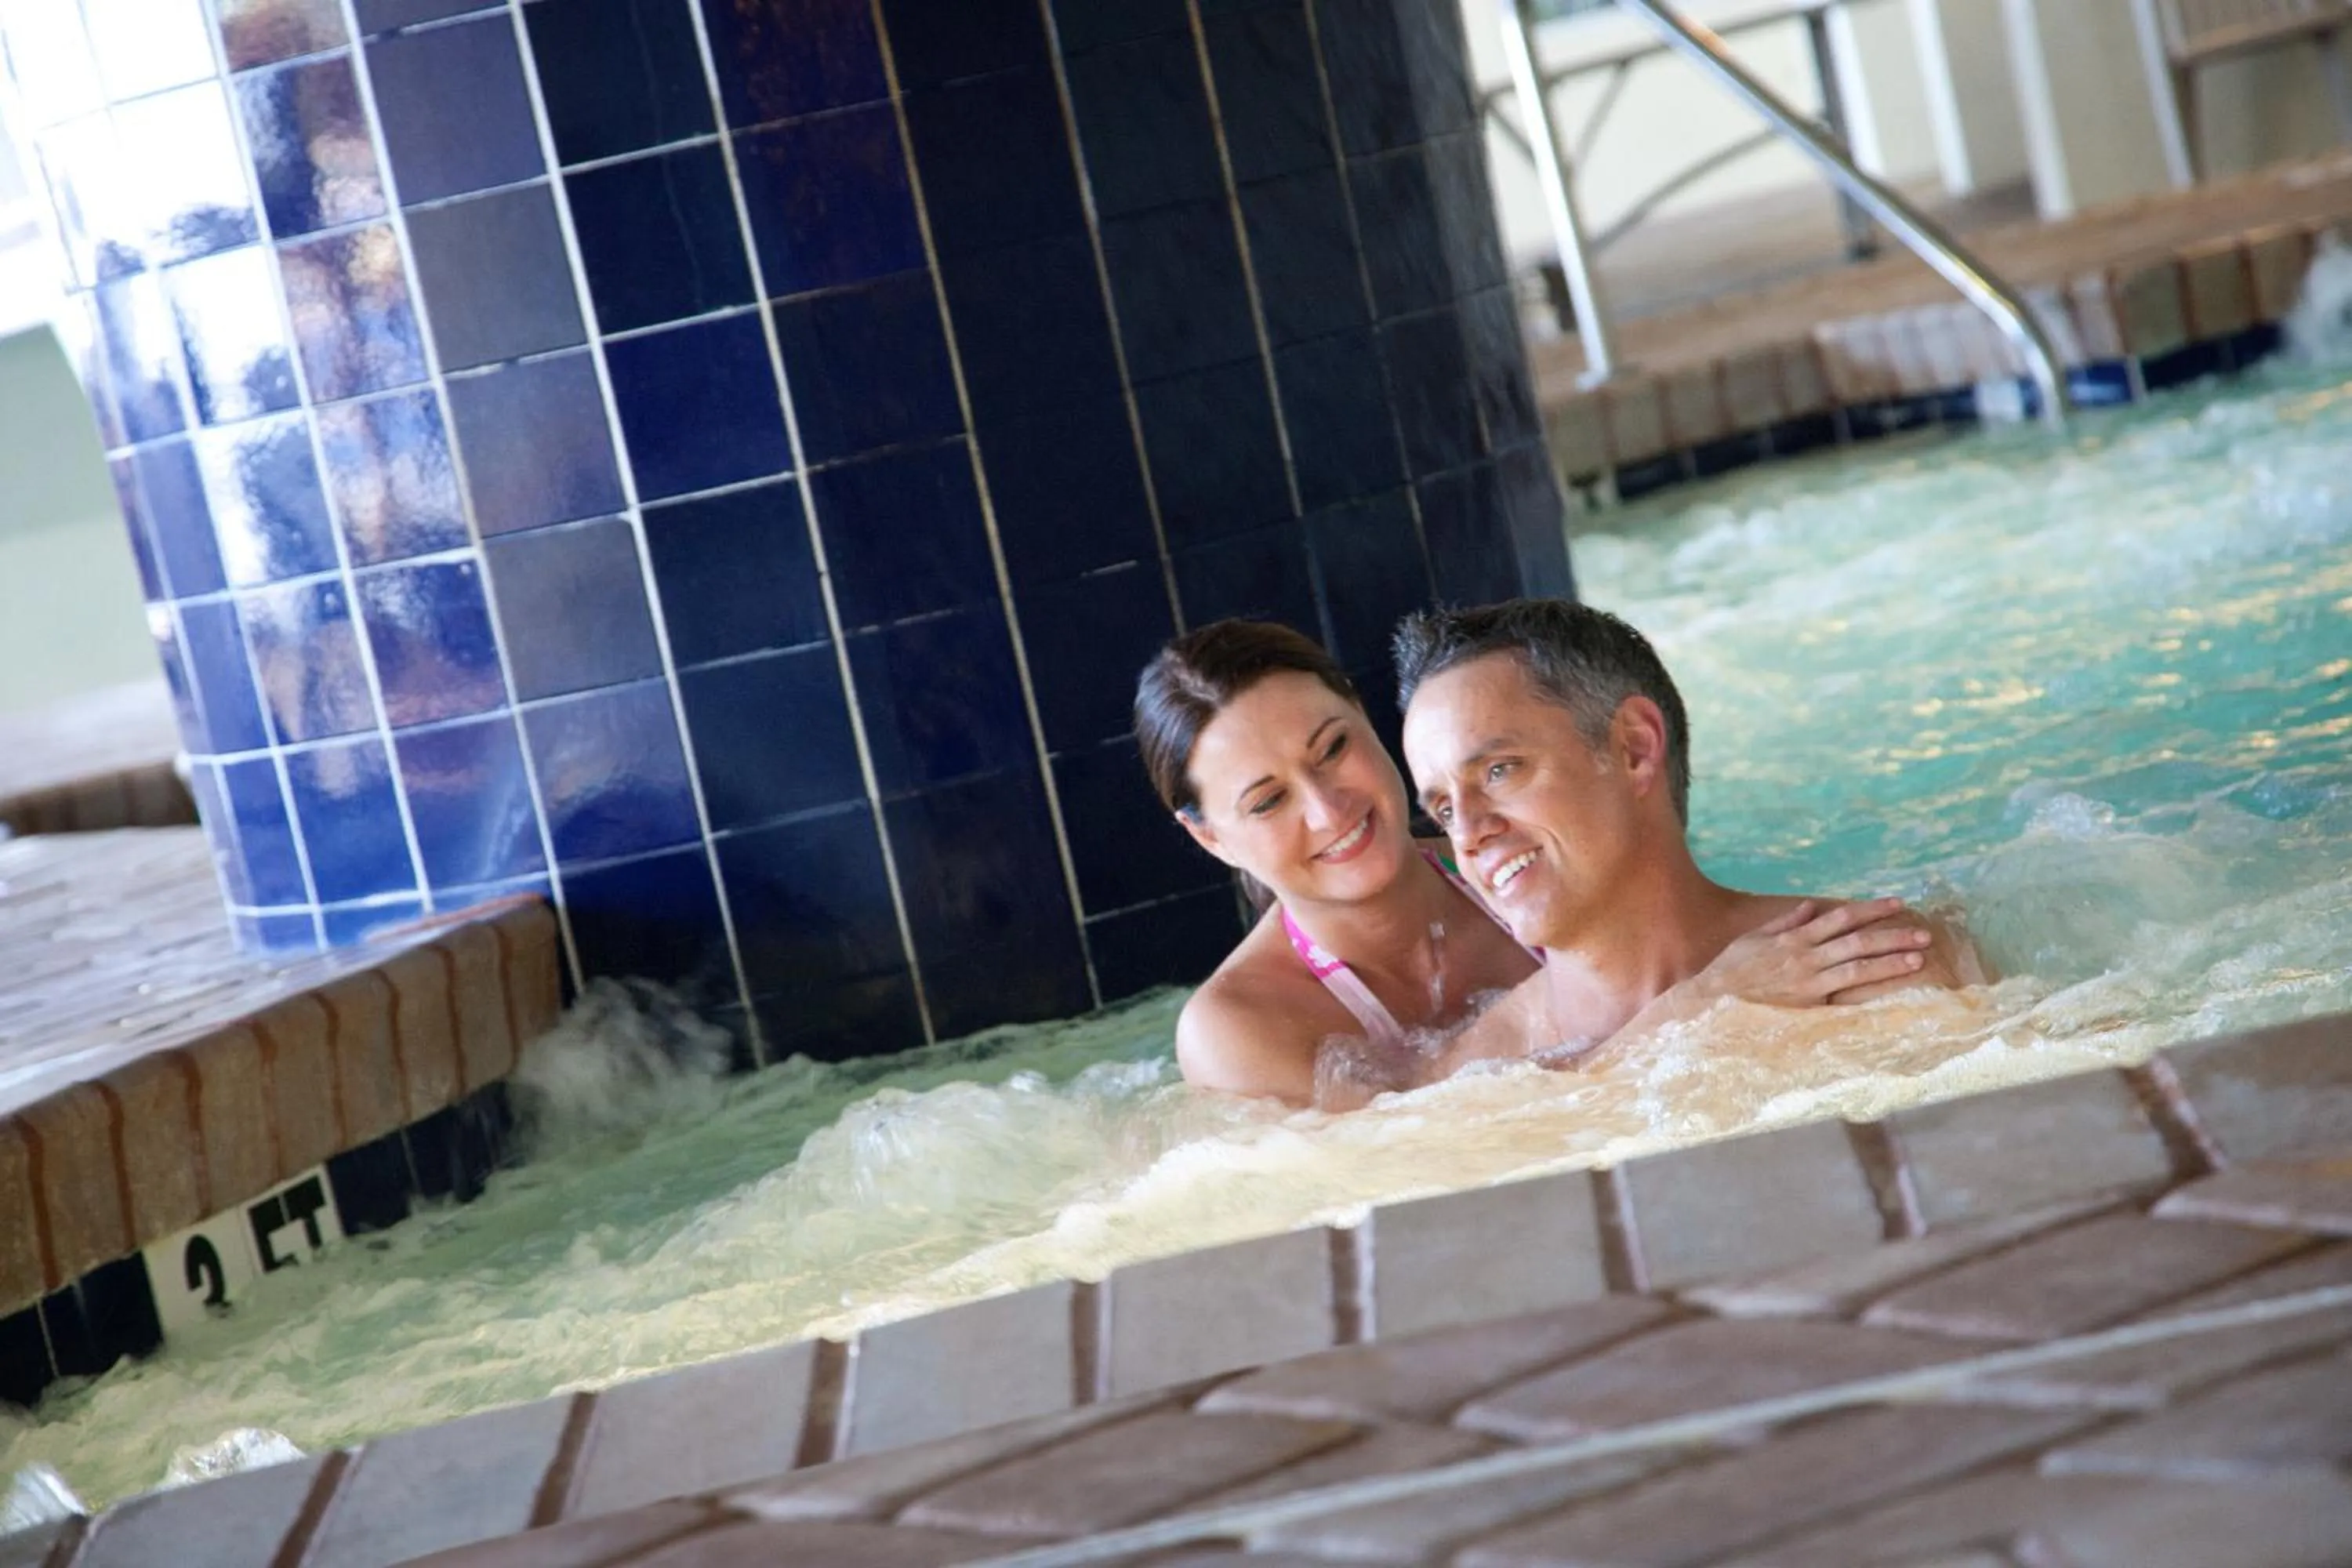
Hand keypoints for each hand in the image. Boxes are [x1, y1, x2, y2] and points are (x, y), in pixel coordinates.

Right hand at [1695, 897, 1933, 1007]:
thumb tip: (1810, 907)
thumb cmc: (1730, 971)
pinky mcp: (1808, 1004)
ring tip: (1918, 958)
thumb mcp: (1753, 939)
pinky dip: (1868, 989)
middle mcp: (1806, 955)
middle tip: (1924, 933)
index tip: (1897, 904)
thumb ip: (1785, 923)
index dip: (1871, 910)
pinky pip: (1844, 994)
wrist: (1712, 1001)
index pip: (1841, 918)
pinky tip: (1891, 988)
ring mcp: (1809, 980)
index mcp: (1794, 937)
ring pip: (1858, 966)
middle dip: (1893, 935)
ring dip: (1890, 961)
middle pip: (1858, 940)